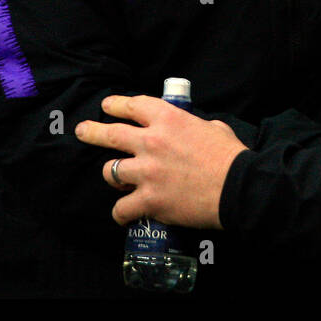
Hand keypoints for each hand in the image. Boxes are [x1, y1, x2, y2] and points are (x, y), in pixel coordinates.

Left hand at [74, 95, 247, 228]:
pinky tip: (122, 215)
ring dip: (112, 175)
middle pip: (110, 134)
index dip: (117, 105)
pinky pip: (121, 207)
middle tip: (82, 131)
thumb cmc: (230, 157)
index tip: (107, 106)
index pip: (133, 105)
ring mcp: (147, 172)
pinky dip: (120, 213)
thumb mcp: (213, 128)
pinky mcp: (149, 199)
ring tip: (116, 179)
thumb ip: (195, 125)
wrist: (238, 188)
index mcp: (169, 119)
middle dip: (92, 131)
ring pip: (110, 171)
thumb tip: (193, 130)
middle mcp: (152, 141)